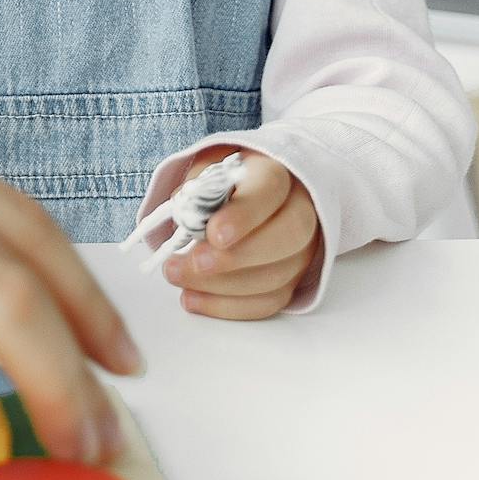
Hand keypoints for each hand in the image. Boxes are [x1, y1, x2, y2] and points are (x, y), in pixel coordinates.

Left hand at [162, 148, 321, 319]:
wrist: (245, 197)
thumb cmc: (223, 184)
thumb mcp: (206, 173)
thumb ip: (197, 192)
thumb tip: (186, 217)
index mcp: (277, 174)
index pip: (270, 190)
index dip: (244, 215)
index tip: (213, 233)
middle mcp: (300, 211)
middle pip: (287, 238)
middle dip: (236, 257)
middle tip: (195, 262)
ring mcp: (301, 250)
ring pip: (276, 276)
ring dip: (222, 285)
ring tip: (177, 276)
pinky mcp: (291, 280)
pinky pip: (268, 302)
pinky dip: (228, 306)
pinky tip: (193, 299)